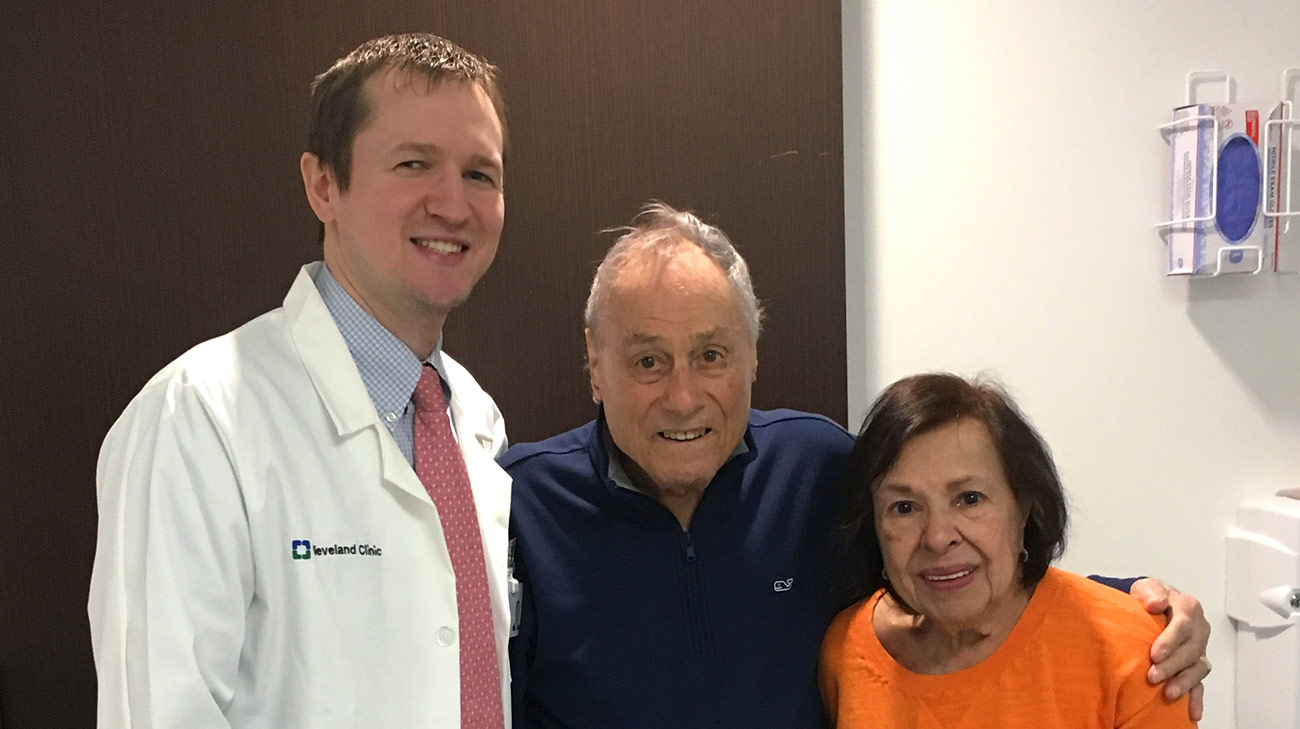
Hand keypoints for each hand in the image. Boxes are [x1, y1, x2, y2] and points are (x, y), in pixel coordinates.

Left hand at [1131, 577, 1209, 721]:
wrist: (1154, 605)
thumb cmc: (1150, 597)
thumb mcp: (1147, 587)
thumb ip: (1151, 592)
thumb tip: (1156, 603)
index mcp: (1188, 608)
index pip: (1183, 625)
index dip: (1170, 641)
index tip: (1154, 654)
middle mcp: (1199, 629)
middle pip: (1191, 650)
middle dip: (1173, 665)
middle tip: (1153, 676)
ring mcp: (1200, 649)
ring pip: (1198, 668)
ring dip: (1184, 682)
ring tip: (1168, 693)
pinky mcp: (1196, 665)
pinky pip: (1200, 683)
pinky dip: (1197, 698)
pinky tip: (1193, 712)